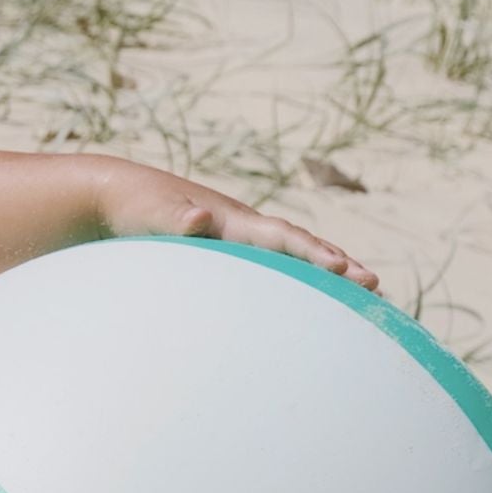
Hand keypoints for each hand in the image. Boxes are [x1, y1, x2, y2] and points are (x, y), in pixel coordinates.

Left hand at [95, 159, 379, 291]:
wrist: (117, 195)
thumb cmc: (135, 206)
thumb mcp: (150, 212)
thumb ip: (174, 217)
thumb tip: (200, 218)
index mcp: (230, 219)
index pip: (280, 236)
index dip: (310, 253)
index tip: (341, 267)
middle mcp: (243, 226)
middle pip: (299, 244)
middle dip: (336, 262)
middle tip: (374, 283)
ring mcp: (239, 238)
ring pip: (292, 254)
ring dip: (327, 270)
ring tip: (365, 289)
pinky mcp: (228, 251)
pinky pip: (273, 265)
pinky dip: (300, 277)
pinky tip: (315, 297)